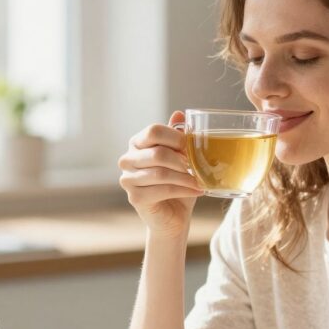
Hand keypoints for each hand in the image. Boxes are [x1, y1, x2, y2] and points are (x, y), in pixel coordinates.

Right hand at [118, 110, 203, 236]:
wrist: (174, 214)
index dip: (176, 137)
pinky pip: (163, 190)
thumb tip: (179, 114)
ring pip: (161, 173)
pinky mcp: (135, 197)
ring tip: (200, 181)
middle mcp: (128, 159)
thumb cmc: (178, 182)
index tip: (192, 146)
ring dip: (186, 177)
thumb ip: (178, 137)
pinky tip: (197, 191)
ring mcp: (128, 179)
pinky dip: (184, 190)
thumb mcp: (181, 157)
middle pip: (157, 153)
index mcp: (137, 143)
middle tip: (197, 166)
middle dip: (182, 160)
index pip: (154, 130)